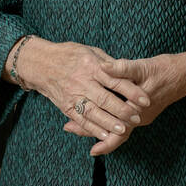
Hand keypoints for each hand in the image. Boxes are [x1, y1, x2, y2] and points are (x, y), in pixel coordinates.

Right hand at [15, 39, 149, 152]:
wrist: (40, 63)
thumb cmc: (69, 54)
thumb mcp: (89, 51)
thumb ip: (108, 62)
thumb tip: (125, 72)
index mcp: (91, 65)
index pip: (115, 80)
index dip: (131, 90)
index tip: (145, 98)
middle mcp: (82, 81)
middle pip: (105, 98)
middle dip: (123, 110)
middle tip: (138, 117)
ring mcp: (73, 95)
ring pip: (93, 112)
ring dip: (109, 123)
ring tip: (124, 130)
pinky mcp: (66, 106)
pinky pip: (81, 119)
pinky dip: (92, 129)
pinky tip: (103, 135)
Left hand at [64, 52, 185, 153]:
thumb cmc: (166, 69)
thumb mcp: (144, 67)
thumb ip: (123, 69)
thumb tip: (103, 66)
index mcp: (138, 110)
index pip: (117, 131)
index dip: (100, 137)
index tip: (83, 142)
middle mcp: (140, 117)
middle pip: (112, 131)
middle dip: (90, 131)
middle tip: (68, 127)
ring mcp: (141, 115)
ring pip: (116, 126)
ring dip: (97, 124)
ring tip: (75, 120)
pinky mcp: (141, 110)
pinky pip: (121, 119)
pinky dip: (107, 117)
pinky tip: (96, 111)